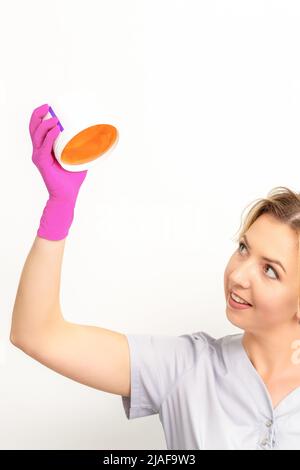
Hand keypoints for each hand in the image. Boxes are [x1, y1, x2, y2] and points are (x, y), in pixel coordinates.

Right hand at [29, 103, 87, 239]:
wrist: (67, 196)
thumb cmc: (71, 178)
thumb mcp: (79, 158)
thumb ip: (85, 147)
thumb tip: (99, 136)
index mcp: (44, 148)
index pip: (37, 128)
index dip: (40, 116)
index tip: (49, 106)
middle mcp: (39, 151)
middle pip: (33, 128)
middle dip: (38, 115)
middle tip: (49, 106)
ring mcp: (39, 157)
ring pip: (37, 136)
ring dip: (45, 125)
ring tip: (55, 118)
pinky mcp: (43, 164)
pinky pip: (44, 148)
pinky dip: (49, 138)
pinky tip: (56, 130)